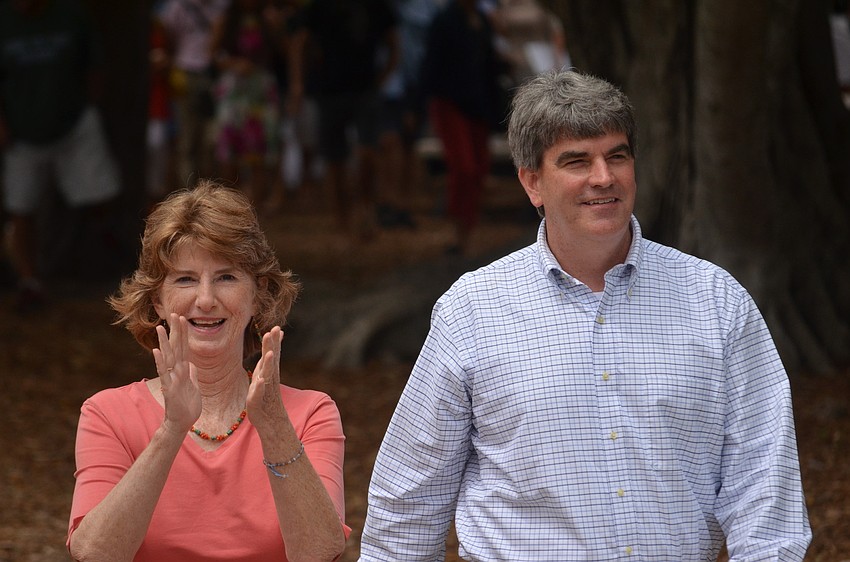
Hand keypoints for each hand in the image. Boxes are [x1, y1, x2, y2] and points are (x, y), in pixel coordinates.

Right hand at [152, 314, 201, 434]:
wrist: (181, 424)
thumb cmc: (187, 406)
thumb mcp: (194, 387)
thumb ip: (192, 375)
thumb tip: (191, 364)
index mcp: (182, 370)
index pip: (183, 348)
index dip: (183, 333)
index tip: (183, 317)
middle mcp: (175, 372)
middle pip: (175, 348)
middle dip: (175, 331)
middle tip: (173, 313)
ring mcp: (171, 379)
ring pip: (168, 358)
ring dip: (164, 342)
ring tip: (160, 327)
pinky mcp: (169, 389)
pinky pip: (165, 374)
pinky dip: (161, 363)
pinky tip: (157, 352)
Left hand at [246, 326, 286, 431]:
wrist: (271, 420)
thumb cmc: (266, 395)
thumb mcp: (266, 375)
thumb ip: (270, 361)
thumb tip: (273, 347)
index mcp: (270, 371)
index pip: (274, 353)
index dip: (275, 341)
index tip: (277, 327)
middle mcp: (270, 378)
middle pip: (271, 360)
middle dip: (272, 345)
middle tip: (273, 331)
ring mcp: (265, 389)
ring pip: (267, 374)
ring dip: (269, 363)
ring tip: (270, 353)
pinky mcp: (258, 401)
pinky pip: (259, 392)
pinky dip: (260, 386)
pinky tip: (261, 380)